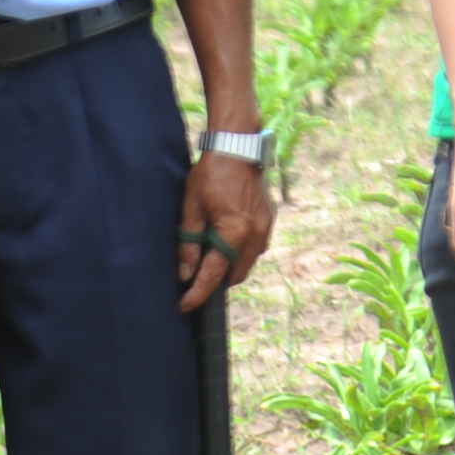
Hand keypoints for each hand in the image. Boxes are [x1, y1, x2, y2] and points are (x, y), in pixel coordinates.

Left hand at [179, 148, 273, 313]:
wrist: (238, 147)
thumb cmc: (211, 174)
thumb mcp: (191, 208)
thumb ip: (188, 243)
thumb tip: (186, 273)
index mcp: (235, 232)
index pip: (214, 274)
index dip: (198, 293)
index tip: (184, 307)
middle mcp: (256, 235)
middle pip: (235, 275)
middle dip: (216, 282)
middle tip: (194, 278)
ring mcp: (266, 228)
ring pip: (247, 263)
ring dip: (229, 267)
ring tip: (209, 258)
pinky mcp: (270, 220)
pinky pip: (255, 248)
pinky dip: (240, 252)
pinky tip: (225, 241)